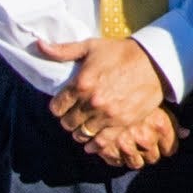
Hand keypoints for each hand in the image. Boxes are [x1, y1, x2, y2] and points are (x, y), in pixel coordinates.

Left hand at [38, 37, 179, 169]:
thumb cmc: (120, 52)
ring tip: (83, 127)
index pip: (57, 107)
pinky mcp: (122, 124)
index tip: (62, 106)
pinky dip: (93, 147)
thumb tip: (38, 45)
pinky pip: (102, 143)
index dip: (58, 107)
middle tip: (73, 116)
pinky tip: (90, 145)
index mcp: (81, 84)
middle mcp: (92, 102)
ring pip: (82, 134)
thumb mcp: (91, 46)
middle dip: (68, 120)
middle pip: (68, 123)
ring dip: (80, 132)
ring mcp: (107, 115)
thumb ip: (63, 50)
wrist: (154, 62)